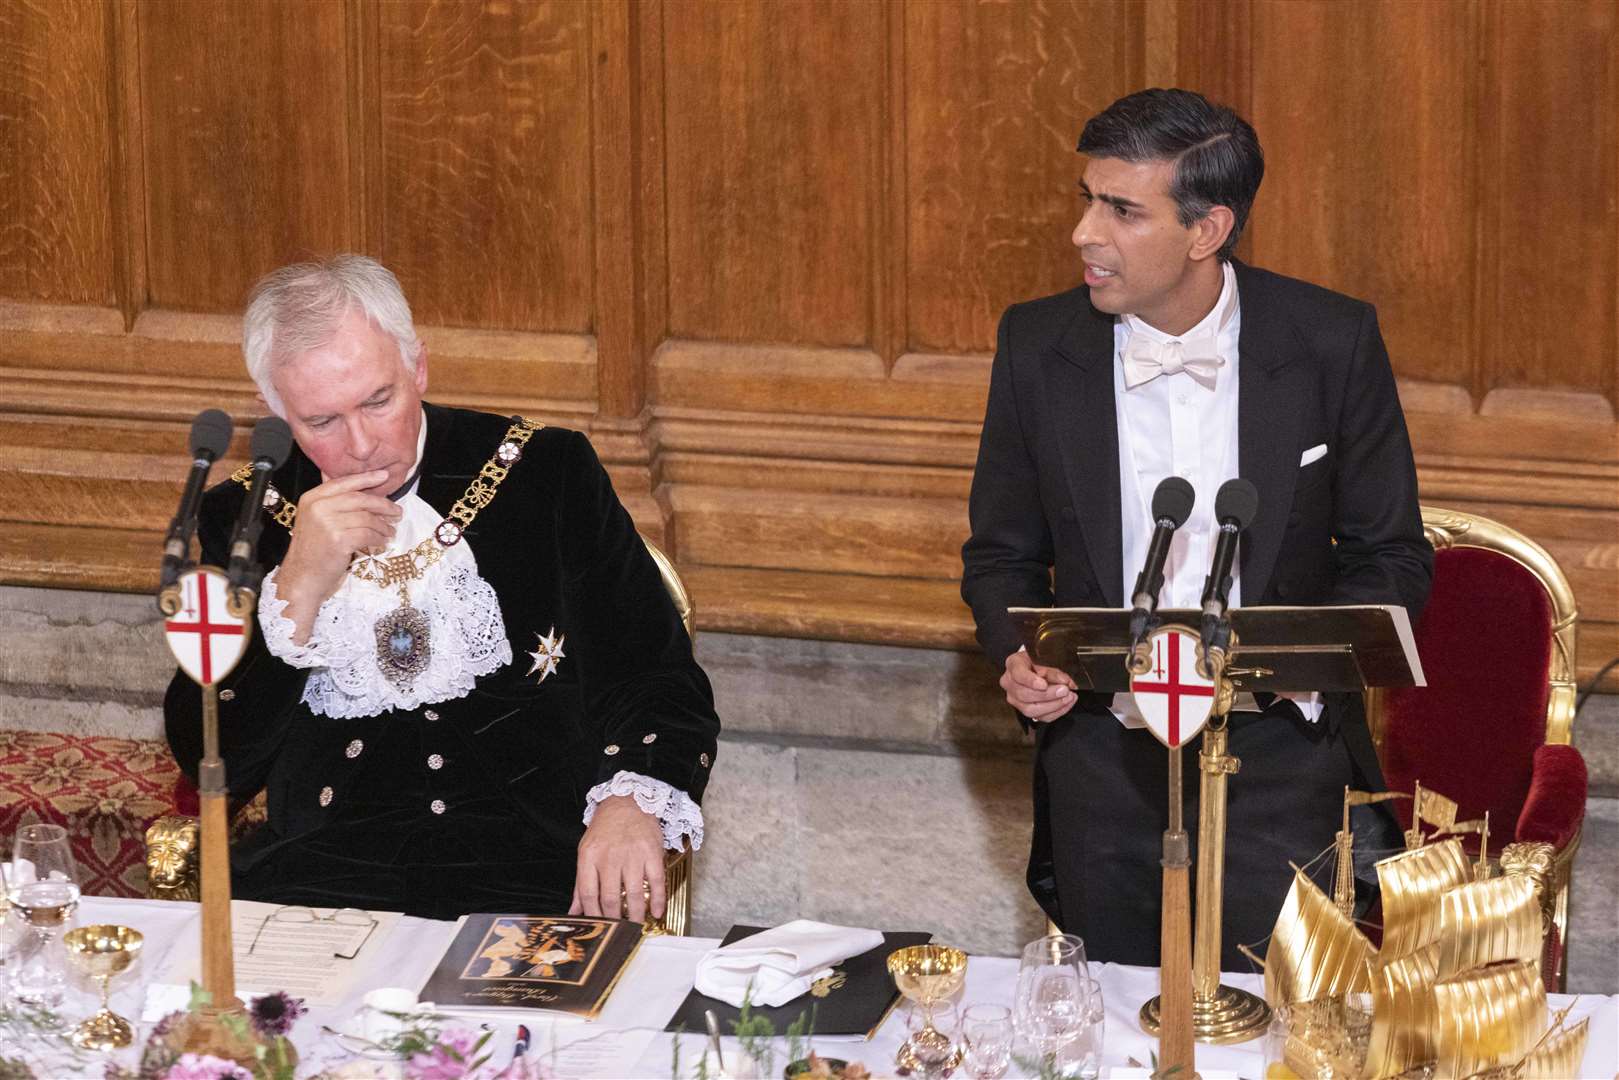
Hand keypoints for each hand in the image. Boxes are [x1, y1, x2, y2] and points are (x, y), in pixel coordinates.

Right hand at [275, 471, 401, 641]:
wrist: (302, 577)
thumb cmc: (313, 550)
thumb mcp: (316, 520)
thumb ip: (334, 504)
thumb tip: (363, 489)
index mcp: (312, 498)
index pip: (343, 482)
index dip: (366, 478)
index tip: (384, 475)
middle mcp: (318, 507)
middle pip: (360, 499)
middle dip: (383, 504)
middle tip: (397, 511)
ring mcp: (328, 524)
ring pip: (367, 518)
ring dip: (383, 525)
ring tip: (391, 531)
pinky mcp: (339, 540)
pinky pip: (368, 534)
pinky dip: (379, 538)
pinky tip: (383, 541)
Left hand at [570, 794, 665, 922]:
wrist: (629, 801)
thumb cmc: (606, 828)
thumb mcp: (586, 851)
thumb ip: (581, 883)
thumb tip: (574, 911)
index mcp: (590, 857)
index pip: (589, 894)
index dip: (593, 914)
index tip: (599, 927)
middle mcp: (610, 857)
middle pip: (611, 898)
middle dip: (615, 920)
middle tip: (619, 931)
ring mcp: (633, 855)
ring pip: (634, 894)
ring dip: (636, 915)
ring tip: (636, 926)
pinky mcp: (652, 853)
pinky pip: (656, 882)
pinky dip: (657, 900)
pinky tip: (657, 912)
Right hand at [1001, 649, 1077, 721]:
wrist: (1035, 669)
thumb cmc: (1039, 663)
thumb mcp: (1046, 660)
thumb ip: (1054, 672)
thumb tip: (1065, 682)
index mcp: (1013, 665)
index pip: (1018, 674)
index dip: (1031, 681)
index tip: (1044, 684)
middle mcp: (1009, 683)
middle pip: (1024, 694)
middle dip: (1047, 695)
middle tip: (1064, 690)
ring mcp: (1015, 699)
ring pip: (1030, 710)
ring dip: (1053, 705)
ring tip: (1068, 698)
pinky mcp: (1025, 711)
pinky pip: (1040, 717)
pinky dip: (1057, 712)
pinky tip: (1066, 704)